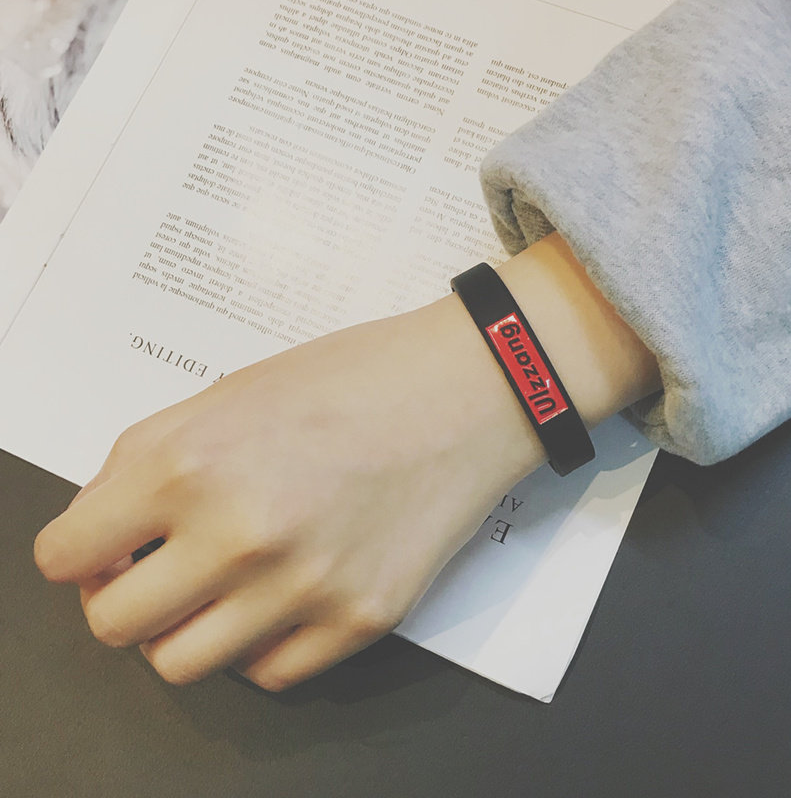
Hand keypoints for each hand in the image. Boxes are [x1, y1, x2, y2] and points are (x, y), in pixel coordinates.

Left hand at [34, 295, 540, 689]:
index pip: (66, 554)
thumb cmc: (351, 379)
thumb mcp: (227, 395)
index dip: (78, 551)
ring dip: (187, 626)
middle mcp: (240, 535)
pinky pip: (268, 672)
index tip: (101, 548)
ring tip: (223, 585)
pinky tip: (284, 595)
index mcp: (189, 464)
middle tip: (159, 566)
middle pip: (115, 624)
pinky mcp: (360, 620)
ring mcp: (304, 588)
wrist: (463, 390)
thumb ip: (147, 462)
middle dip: (123, 594)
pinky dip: (259, 641)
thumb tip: (101, 532)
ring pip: (182, 664)